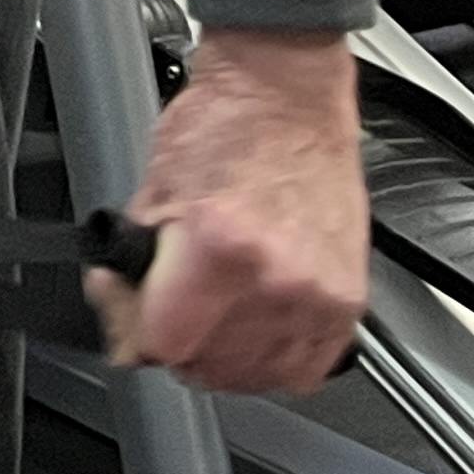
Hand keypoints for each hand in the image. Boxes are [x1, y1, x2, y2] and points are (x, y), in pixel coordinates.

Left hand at [88, 28, 366, 392]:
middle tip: (163, 310)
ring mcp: (317, 295)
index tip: (128, 313)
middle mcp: (275, 279)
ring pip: (255, 376)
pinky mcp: (348, 300)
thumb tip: (124, 318)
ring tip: (207, 318)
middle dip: (172, 344)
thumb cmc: (223, 125)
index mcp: (218, 247)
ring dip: (221, 359)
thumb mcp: (152, 190)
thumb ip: (135, 266)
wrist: (286, 97)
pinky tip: (252, 330)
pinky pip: (307, 368)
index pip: (163, 343)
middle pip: (207, 368)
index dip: (133, 332)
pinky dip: (274, 361)